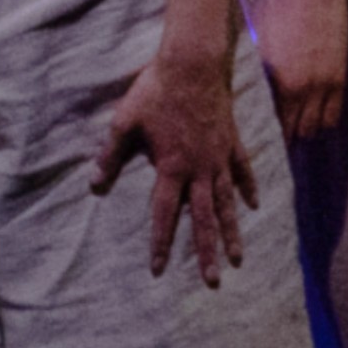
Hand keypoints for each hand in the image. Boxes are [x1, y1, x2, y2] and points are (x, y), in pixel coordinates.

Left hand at [92, 29, 260, 284]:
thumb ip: (110, 157)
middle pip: (204, 219)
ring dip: (232, 233)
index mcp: (172, 168)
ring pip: (228, 203)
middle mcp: (200, 169)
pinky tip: (253, 207)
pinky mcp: (232, 142)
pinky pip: (243, 172)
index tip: (158, 270)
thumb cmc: (154, 92)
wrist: (193, 64)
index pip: (164, 214)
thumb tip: (94, 186)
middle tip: (212, 282)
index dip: (161, 243)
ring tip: (238, 260)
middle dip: (206, 253)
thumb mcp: (124, 123)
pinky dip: (248, 190)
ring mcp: (220, 157)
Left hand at [254, 0, 347, 146]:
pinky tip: (316, 124)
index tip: (261, 149)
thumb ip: (259, 70)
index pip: (277, 124)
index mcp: (280, 81)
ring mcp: (326, 82)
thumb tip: (250, 89)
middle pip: (299, 131)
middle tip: (279, 150)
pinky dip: (325, 120)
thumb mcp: (258, 41)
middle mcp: (305, 88)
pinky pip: (335, 111)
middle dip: (289, 141)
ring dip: (308, 133)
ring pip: (319, 125)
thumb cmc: (277, 7)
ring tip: (297, 140)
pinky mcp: (341, 74)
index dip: (271, 138)